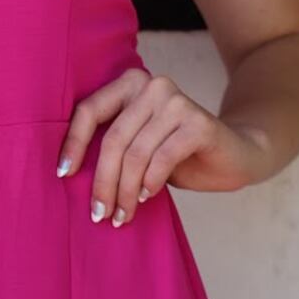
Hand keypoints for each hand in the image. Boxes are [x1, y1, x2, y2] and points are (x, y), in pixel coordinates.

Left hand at [55, 69, 271, 227]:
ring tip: (123, 215)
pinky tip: (147, 196)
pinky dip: (150, 182)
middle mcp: (152, 85)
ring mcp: (176, 101)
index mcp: (130, 83)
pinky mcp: (198, 122)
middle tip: (99, 214)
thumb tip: (68, 173)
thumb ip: (114, 146)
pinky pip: (162, 158)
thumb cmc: (178, 154)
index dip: (73, 144)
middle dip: (103, 181)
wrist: (235, 155)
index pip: (90, 110)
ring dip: (125, 191)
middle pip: (113, 138)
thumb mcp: (139, 146)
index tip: (63, 174)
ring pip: (136, 153)